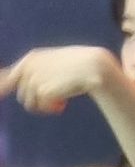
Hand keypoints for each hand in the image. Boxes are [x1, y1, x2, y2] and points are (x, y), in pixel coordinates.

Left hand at [0, 46, 116, 114]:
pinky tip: (64, 104)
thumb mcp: (56, 63)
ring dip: (44, 106)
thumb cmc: (80, 66)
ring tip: (61, 102)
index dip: (3, 88)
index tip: (1, 95)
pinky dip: (52, 108)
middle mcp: (28, 67)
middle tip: (55, 101)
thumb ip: (40, 71)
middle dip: (36, 100)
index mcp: (31, 58)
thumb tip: (27, 86)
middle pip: (22, 93)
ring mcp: (34, 78)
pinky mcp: (41, 89)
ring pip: (29, 103)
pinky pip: (41, 106)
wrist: (93, 66)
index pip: (8, 76)